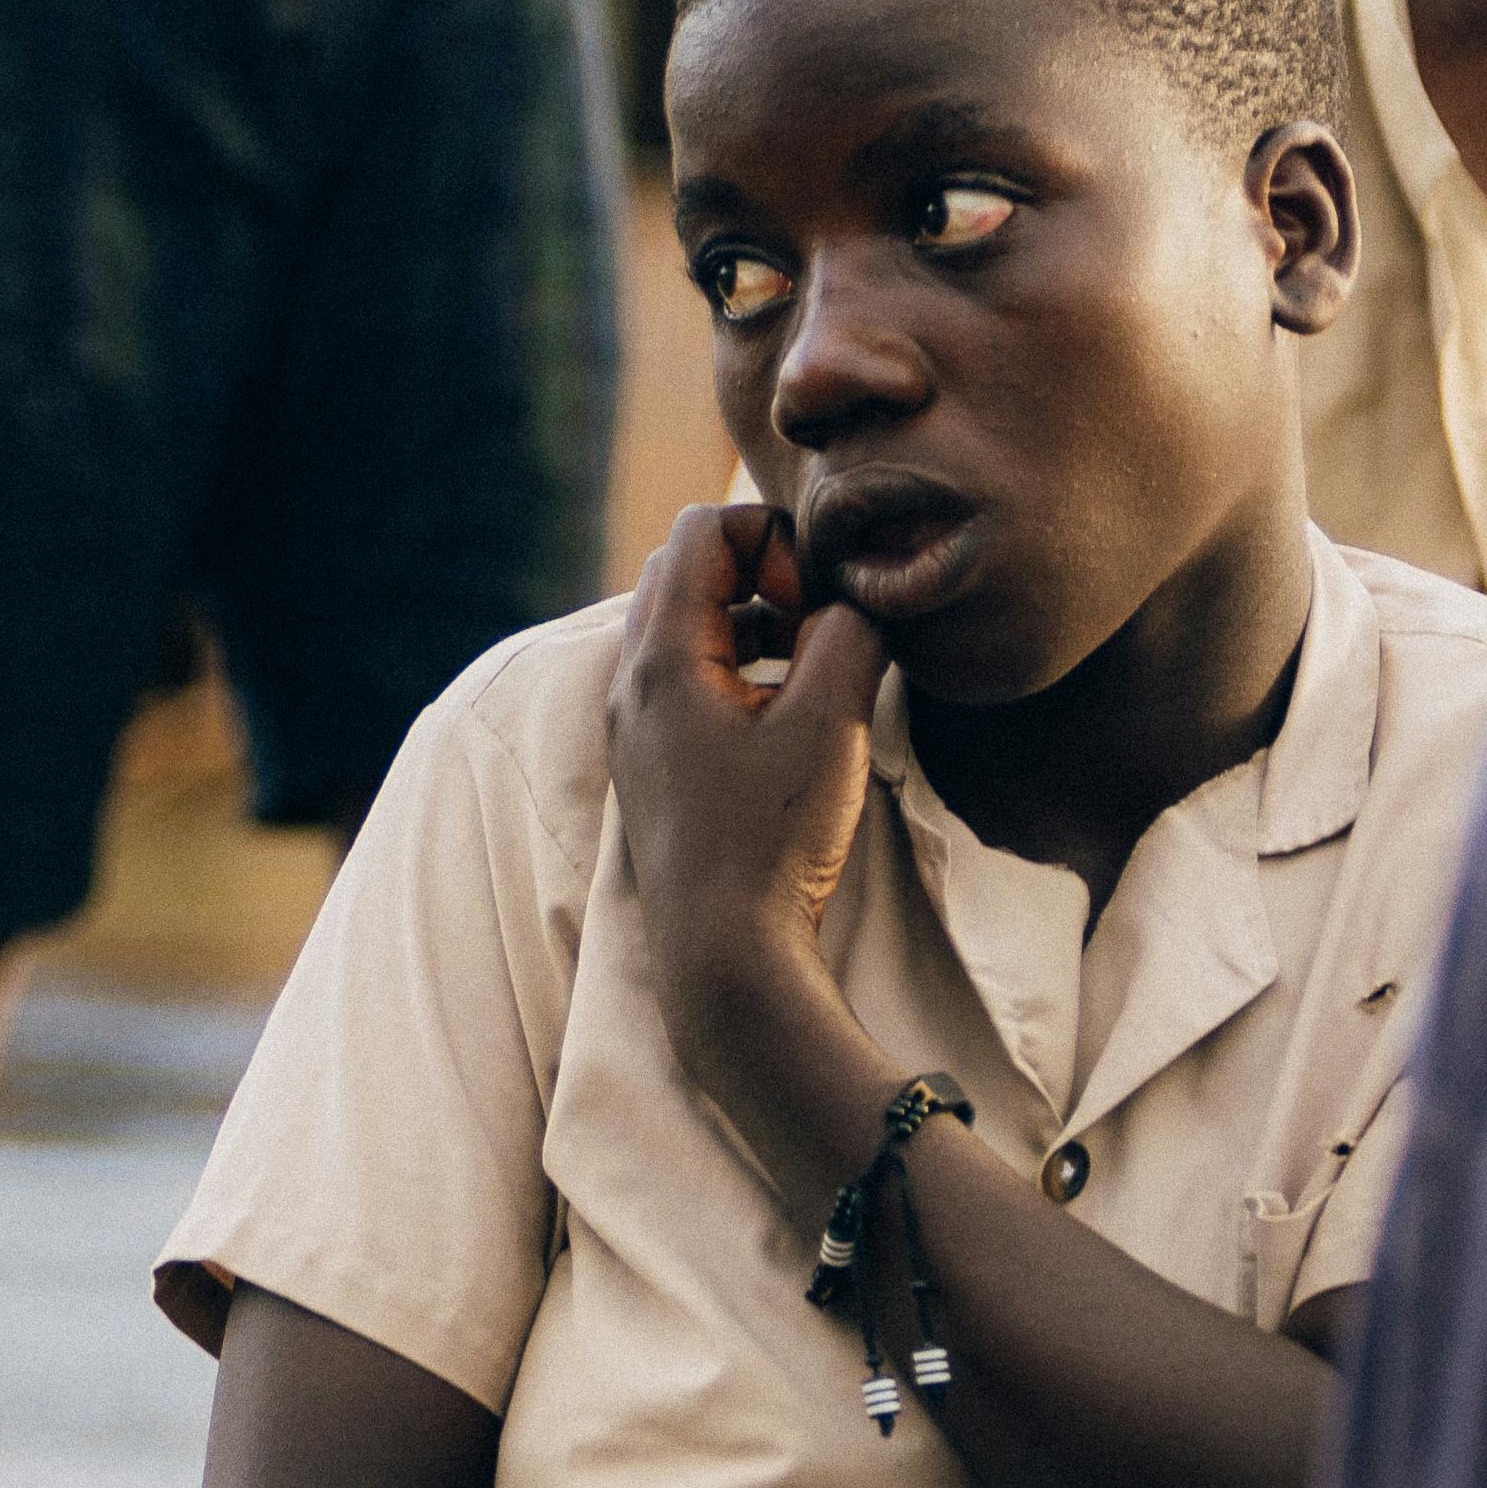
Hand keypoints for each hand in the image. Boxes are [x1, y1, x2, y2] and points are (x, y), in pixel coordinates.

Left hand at [603, 500, 890, 1193]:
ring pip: (691, 622)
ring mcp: (636, 725)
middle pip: (690, 567)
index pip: (704, 527)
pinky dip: (744, 667)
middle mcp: (630, 682)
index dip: (776, 540)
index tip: (818, 603)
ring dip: (757, 619)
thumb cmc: (775, 841)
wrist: (727, 960)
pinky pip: (693, 676)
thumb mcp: (832, 722)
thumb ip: (850, 632)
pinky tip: (794, 715)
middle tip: (819, 622)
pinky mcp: (655, 762)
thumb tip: (855, 598)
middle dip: (765, 572)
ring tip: (816, 664)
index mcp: (660, 658)